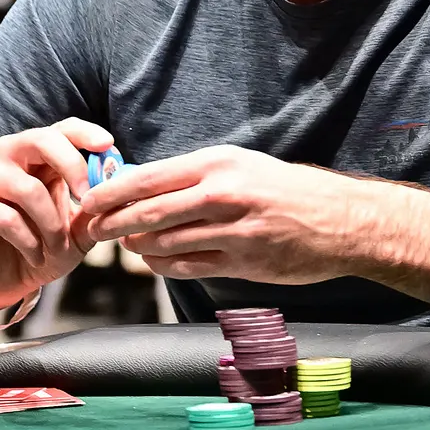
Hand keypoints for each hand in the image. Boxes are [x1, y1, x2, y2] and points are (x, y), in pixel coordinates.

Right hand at [0, 119, 112, 312]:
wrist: (1, 283)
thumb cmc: (40, 249)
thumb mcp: (77, 233)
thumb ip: (95, 212)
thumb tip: (121, 192)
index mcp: (38, 158)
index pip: (61, 130)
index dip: (84, 133)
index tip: (108, 145)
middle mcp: (8, 159)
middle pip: (39, 139)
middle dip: (71, 165)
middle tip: (87, 197)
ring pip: (26, 187)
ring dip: (50, 223)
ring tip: (57, 247)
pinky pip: (5, 217)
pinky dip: (28, 241)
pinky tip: (35, 256)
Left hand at [80, 145, 366, 282]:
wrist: (341, 219)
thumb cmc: (287, 189)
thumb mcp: (241, 165)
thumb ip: (195, 175)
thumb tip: (143, 184)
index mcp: (218, 162)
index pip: (148, 177)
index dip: (111, 192)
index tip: (88, 200)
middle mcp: (222, 193)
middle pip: (148, 211)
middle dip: (112, 223)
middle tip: (91, 230)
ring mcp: (233, 230)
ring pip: (164, 242)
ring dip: (137, 247)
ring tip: (124, 245)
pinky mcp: (243, 261)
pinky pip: (188, 267)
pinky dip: (163, 265)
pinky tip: (154, 262)